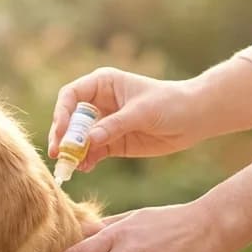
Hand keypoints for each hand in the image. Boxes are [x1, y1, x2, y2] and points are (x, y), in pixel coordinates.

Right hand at [47, 68, 203, 171]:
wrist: (194, 118)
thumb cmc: (169, 103)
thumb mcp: (142, 112)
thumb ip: (114, 125)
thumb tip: (89, 140)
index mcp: (103, 84)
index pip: (71, 96)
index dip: (63, 113)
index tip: (62, 132)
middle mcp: (99, 103)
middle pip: (71, 120)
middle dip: (63, 137)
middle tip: (58, 154)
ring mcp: (104, 124)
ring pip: (79, 139)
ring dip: (72, 152)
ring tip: (70, 166)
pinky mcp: (112, 143)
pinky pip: (92, 152)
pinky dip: (86, 161)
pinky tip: (85, 168)